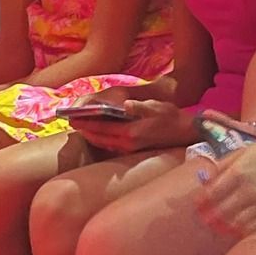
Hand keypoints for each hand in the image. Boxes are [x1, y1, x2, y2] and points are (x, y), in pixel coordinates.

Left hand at [73, 96, 196, 152]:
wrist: (184, 132)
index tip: (72, 118)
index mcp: (130, 133)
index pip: (101, 128)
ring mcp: (129, 149)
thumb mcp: (156, 107)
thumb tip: (127, 104)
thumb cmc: (170, 116)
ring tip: (80, 126)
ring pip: (103, 143)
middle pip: (99, 138)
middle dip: (84, 130)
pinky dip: (100, 139)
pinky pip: (110, 145)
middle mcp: (127, 144)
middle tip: (71, 121)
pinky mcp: (132, 150)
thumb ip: (140, 107)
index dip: (86, 123)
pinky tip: (95, 132)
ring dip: (91, 136)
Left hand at [195, 131, 255, 236]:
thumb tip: (204, 178)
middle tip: (203, 219)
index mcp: (238, 172)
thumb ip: (222, 166)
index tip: (196, 205)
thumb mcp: (243, 151)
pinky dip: (241, 230)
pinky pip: (253, 227)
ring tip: (217, 227)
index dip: (201, 202)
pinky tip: (235, 229)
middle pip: (221, 211)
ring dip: (223, 227)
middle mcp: (248, 190)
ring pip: (235, 223)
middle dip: (209, 217)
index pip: (211, 193)